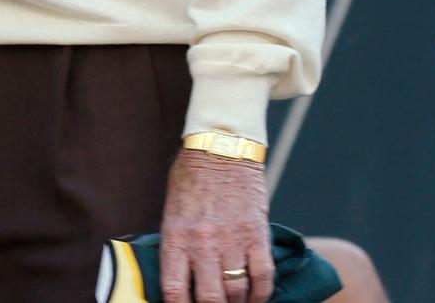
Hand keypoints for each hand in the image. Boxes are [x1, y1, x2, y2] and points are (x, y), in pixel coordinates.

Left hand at [158, 150, 271, 302]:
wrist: (221, 147)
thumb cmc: (191, 178)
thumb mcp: (172, 210)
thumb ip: (177, 244)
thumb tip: (179, 279)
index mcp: (176, 235)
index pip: (174, 289)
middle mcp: (203, 242)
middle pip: (210, 299)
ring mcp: (232, 240)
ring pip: (237, 292)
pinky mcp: (257, 235)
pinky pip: (263, 277)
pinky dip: (261, 294)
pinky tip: (256, 298)